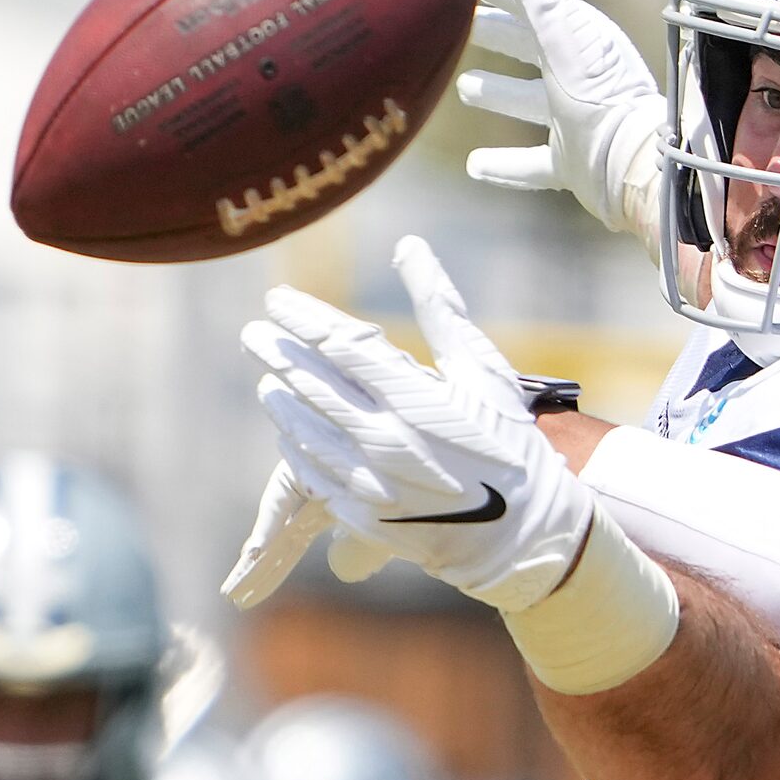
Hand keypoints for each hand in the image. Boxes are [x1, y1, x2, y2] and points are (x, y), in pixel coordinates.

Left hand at [223, 238, 591, 611]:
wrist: (525, 532)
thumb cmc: (510, 443)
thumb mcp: (484, 370)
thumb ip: (440, 308)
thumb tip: (408, 246)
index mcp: (416, 398)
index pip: (340, 345)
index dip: (302, 319)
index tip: (277, 301)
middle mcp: (387, 439)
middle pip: (311, 386)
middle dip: (278, 355)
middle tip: (254, 334)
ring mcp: (372, 482)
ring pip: (304, 433)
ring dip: (282, 404)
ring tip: (270, 384)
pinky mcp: (366, 518)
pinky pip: (314, 477)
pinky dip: (299, 452)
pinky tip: (293, 436)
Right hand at [458, 0, 665, 250]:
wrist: (637, 168)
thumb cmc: (602, 97)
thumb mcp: (561, 35)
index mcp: (578, 38)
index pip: (530, 2)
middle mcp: (577, 76)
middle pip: (527, 48)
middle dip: (495, 35)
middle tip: (457, 27)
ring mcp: (574, 121)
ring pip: (527, 102)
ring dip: (498, 94)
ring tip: (465, 88)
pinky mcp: (572, 162)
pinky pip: (531, 163)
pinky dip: (504, 164)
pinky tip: (475, 166)